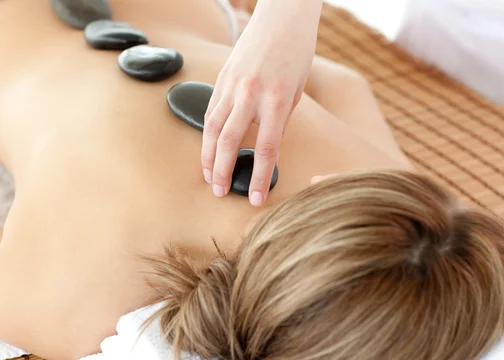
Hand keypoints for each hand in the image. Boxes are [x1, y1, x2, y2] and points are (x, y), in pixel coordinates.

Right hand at [202, 0, 322, 205]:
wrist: (282, 16)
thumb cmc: (296, 52)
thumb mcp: (296, 90)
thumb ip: (279, 120)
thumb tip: (265, 145)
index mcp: (275, 100)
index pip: (265, 149)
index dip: (259, 178)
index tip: (255, 198)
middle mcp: (250, 94)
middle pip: (229, 142)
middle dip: (222, 172)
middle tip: (219, 192)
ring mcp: (231, 85)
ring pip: (211, 128)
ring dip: (207, 156)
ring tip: (208, 176)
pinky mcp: (221, 77)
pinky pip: (210, 110)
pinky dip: (207, 133)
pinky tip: (208, 147)